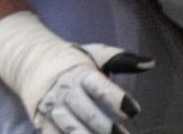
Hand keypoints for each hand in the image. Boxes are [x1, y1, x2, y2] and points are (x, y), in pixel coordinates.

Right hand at [22, 40, 152, 133]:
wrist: (30, 61)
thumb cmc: (72, 62)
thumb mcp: (94, 55)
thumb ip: (123, 60)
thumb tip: (151, 62)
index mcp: (80, 73)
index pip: (98, 86)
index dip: (115, 98)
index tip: (134, 110)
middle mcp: (66, 91)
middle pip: (86, 112)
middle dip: (106, 127)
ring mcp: (53, 109)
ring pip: (71, 129)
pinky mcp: (44, 123)